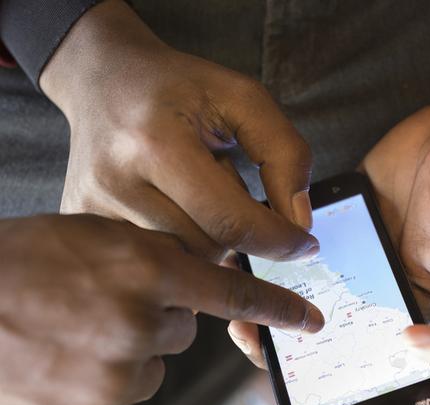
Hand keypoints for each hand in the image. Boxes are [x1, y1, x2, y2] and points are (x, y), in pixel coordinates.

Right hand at [0, 215, 322, 404]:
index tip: (311, 321)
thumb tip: (195, 296)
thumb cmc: (14, 264)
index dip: (276, 307)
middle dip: (155, 320)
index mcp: (141, 269)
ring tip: (69, 336)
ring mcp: (112, 382)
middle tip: (101, 307)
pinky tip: (57, 368)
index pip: (230, 292)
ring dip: (124, 357)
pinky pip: (116, 403)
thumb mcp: (89, 237)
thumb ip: (152, 262)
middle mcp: (136, 327)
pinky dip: (96, 389)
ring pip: (150, 371)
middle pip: (182, 333)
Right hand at [40, 0, 315, 259]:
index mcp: (156, 144)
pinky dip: (178, 243)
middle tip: (223, 186)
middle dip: (237, 230)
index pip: (233, 222)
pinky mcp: (83, 222)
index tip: (305, 245)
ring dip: (207, 236)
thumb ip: (286, 155)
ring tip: (192, 195)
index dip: (279, 241)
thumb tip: (300, 224)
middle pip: (208, 247)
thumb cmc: (179, 89)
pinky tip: (172, 209)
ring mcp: (93, 208)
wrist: (103, 79)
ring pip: (183, 260)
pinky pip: (154, 258)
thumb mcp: (243, 100)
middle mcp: (116, 181)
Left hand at [227, 52, 429, 396]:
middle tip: (265, 380)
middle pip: (329, 349)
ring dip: (275, 323)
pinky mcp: (331, 235)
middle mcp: (378, 303)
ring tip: (245, 330)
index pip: (372, 375)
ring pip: (304, 308)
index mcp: (414, 320)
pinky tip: (249, 279)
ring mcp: (351, 270)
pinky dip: (272, 272)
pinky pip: (295, 260)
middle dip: (294, 370)